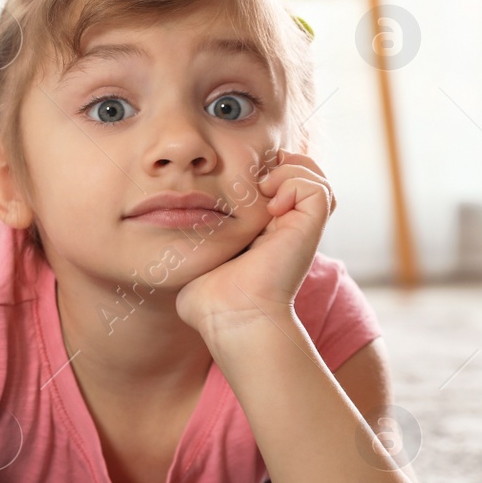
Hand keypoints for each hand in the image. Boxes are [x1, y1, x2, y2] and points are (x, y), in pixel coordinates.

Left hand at [176, 150, 335, 338]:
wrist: (232, 317)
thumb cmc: (208, 301)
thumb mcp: (195, 260)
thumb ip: (189, 244)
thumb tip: (163, 236)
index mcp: (263, 233)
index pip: (274, 186)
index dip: (258, 171)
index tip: (231, 181)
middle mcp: (285, 228)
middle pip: (298, 176)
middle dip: (276, 165)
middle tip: (251, 179)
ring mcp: (299, 229)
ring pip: (313, 178)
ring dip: (288, 171)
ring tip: (263, 188)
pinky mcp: (308, 230)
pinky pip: (318, 188)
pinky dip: (296, 182)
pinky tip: (270, 203)